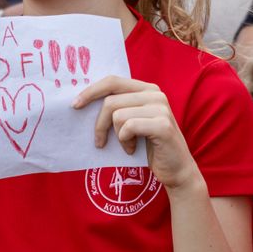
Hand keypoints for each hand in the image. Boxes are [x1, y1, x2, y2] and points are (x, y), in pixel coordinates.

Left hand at [73, 76, 201, 190]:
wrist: (177, 170)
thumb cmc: (150, 146)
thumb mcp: (133, 121)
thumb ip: (119, 108)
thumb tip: (83, 102)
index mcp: (147, 89)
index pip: (113, 81)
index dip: (91, 91)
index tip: (75, 105)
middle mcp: (155, 94)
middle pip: (111, 101)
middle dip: (100, 124)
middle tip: (100, 141)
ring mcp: (161, 108)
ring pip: (117, 115)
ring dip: (117, 136)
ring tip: (127, 145)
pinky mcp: (162, 125)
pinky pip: (128, 127)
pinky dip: (125, 142)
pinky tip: (133, 149)